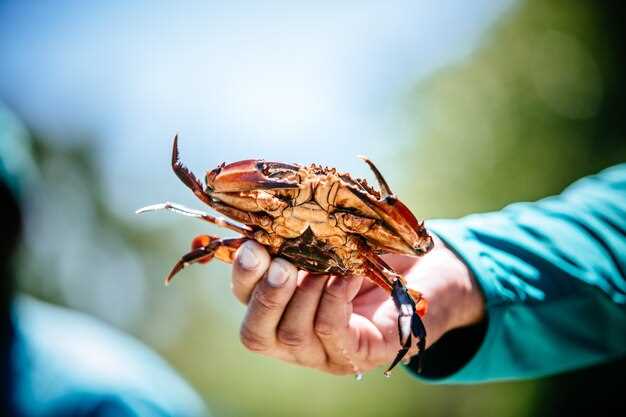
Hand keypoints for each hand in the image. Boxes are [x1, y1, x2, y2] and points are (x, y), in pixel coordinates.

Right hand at [230, 236, 484, 375]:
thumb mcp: (328, 239)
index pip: (245, 301)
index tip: (253, 245)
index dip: (242, 276)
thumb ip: (299, 231)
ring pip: (293, 335)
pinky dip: (334, 299)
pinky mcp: (358, 354)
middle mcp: (293, 337)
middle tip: (281, 264)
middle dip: (266, 296)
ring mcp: (323, 352)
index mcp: (278, 306)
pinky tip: (347, 275)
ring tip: (320, 267)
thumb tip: (271, 207)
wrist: (423, 272)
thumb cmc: (367, 251)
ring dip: (303, 296)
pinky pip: (333, 331)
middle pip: (256, 333)